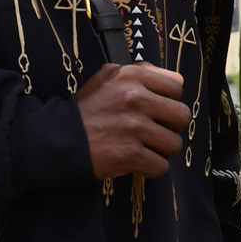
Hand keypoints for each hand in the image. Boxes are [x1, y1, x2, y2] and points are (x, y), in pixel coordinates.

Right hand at [76, 62, 190, 178]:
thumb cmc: (86, 110)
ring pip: (174, 144)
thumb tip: (179, 80)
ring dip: (160, 150)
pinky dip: (150, 169)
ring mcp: (133, 127)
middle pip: (181, 116)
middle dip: (169, 127)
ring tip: (141, 147)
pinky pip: (161, 167)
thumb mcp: (109, 78)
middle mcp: (134, 98)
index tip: (153, 111)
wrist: (58, 138)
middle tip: (151, 131)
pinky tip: (135, 161)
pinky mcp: (130, 154)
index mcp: (131, 76)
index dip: (167, 102)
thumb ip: (145, 72)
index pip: (176, 89)